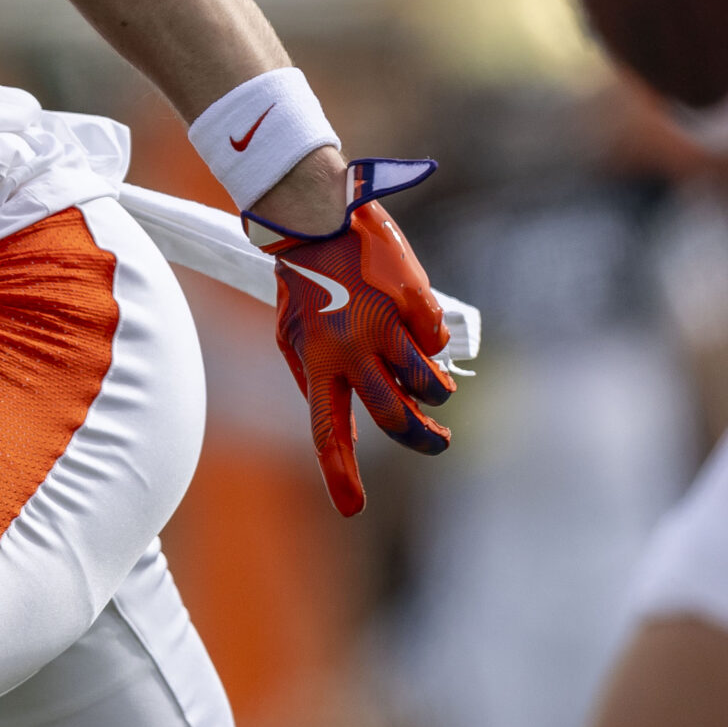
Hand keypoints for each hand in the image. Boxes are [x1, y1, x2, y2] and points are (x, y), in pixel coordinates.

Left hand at [247, 158, 454, 516]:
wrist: (318, 218)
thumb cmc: (302, 281)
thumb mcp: (291, 333)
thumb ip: (314, 378)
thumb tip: (339, 422)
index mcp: (317, 360)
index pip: (328, 430)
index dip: (340, 472)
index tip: (352, 508)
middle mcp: (351, 349)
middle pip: (394, 417)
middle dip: (422, 439)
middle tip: (437, 441)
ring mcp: (386, 326)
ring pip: (427, 384)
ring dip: (434, 392)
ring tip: (433, 385)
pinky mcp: (415, 303)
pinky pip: (435, 341)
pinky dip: (431, 341)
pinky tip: (414, 320)